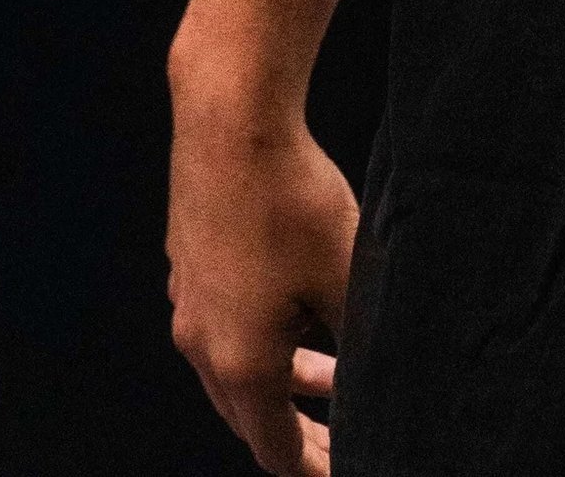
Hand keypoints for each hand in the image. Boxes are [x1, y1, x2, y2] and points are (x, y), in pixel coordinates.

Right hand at [167, 95, 354, 476]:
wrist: (231, 122)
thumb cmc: (290, 201)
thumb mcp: (344, 276)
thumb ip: (357, 337)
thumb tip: (375, 372)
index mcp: (241, 364)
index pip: (274, 448)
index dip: (312, 466)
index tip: (344, 468)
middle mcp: (202, 344)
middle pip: (249, 415)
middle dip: (298, 429)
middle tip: (342, 435)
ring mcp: (189, 303)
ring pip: (235, 367)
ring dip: (283, 378)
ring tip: (332, 374)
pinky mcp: (189, 264)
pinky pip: (225, 323)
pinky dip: (263, 338)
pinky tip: (294, 310)